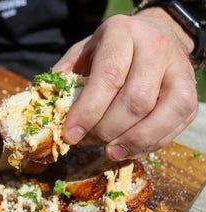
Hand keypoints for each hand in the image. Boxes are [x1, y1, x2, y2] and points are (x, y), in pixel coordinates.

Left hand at [54, 7, 197, 160]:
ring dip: (129, 142)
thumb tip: (48, 110)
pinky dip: (148, 144)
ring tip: (107, 151)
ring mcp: (178, 70)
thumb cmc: (110, 50)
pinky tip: (126, 149)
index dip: (88, 111)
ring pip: (159, 115)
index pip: (108, 77)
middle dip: (105, 130)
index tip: (70, 135)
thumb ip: (65, 77)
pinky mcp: (190, 93)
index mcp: (122, 33)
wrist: (152, 38)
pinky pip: (174, 126)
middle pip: (134, 101)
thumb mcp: (83, 54)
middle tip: (86, 141)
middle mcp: (155, 47)